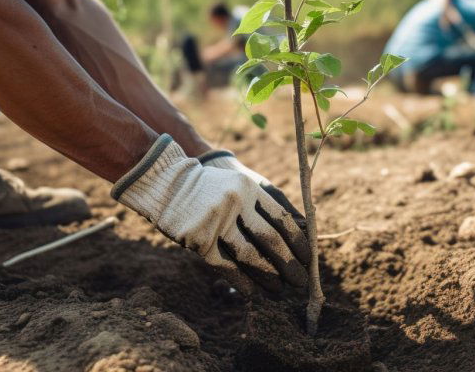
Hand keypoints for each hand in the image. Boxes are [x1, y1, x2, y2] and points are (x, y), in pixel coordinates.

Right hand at [112, 135, 309, 291]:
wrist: (166, 182)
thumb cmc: (212, 186)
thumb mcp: (241, 184)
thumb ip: (269, 203)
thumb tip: (302, 229)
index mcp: (249, 188)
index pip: (281, 219)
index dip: (297, 242)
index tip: (308, 258)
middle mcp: (235, 204)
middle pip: (270, 239)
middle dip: (288, 263)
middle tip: (300, 281)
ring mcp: (215, 223)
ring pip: (250, 256)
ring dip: (268, 276)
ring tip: (279, 290)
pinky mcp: (199, 240)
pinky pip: (226, 266)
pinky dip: (241, 282)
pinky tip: (252, 293)